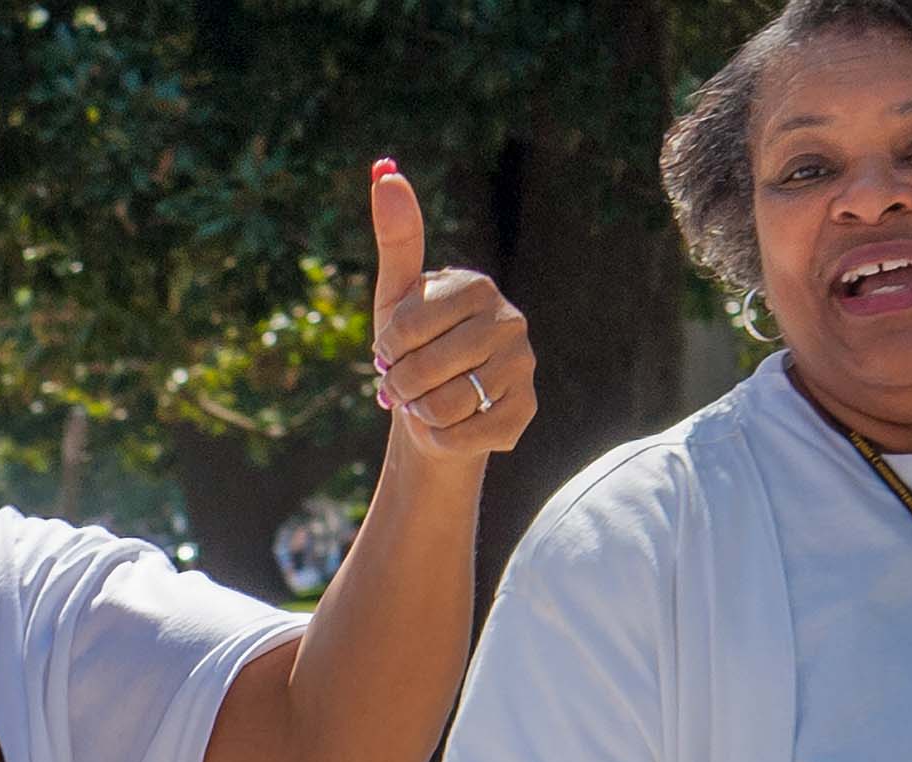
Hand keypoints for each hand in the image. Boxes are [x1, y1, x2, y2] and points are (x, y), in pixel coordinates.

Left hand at [369, 159, 536, 461]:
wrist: (434, 410)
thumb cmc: (413, 348)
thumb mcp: (396, 296)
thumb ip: (395, 238)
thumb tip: (385, 173)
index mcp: (477, 287)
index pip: (410, 323)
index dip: (387, 347)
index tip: (386, 352)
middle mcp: (511, 322)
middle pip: (428, 366)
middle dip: (399, 384)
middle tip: (398, 385)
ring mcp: (524, 366)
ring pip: (445, 404)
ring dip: (418, 411)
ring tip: (421, 402)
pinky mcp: (526, 409)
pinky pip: (465, 435)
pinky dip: (438, 437)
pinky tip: (441, 426)